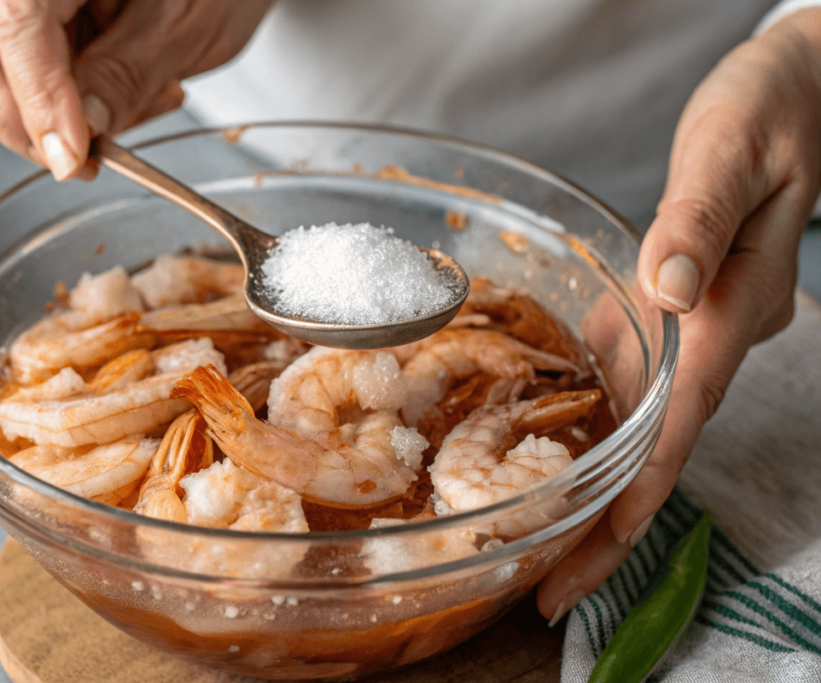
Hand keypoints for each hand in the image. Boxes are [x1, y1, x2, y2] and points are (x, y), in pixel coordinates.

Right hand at [0, 0, 272, 179]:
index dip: (36, 98)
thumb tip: (75, 134)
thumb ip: (123, 77)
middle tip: (75, 162)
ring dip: (37, 115)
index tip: (69, 158)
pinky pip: (6, 67)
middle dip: (16, 119)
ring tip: (120, 115)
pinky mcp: (23, 13)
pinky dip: (53, 102)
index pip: (15, 21)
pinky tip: (112, 99)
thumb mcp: (184, 27)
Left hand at [537, 9, 820, 622]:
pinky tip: (559, 461)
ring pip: (647, 427)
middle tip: (555, 591)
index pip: (679, 424)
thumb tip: (666, 289)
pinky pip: (638, 384)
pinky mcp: (677, 309)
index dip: (637, 496)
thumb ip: (699, 220)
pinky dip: (603, 430)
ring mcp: (698, 328)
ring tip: (549, 551)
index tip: (598, 555)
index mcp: (729, 310)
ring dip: (602, 490)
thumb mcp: (731, 152)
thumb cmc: (768, 112)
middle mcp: (715, 334)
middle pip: (658, 447)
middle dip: (610, 523)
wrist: (800, 92)